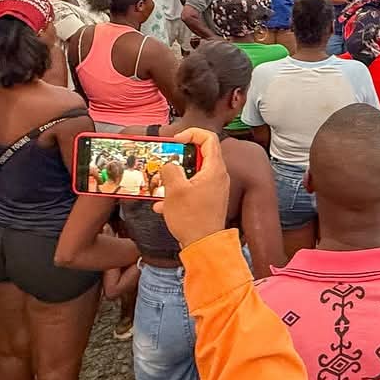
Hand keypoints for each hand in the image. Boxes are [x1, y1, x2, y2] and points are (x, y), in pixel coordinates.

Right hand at [151, 128, 229, 247]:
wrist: (203, 246)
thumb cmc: (192, 219)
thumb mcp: (175, 190)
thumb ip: (170, 170)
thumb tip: (169, 165)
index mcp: (214, 169)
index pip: (209, 138)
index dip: (192, 134)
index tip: (177, 141)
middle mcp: (218, 177)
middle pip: (200, 155)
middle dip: (179, 157)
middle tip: (166, 161)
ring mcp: (215, 189)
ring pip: (194, 174)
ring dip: (176, 177)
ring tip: (161, 185)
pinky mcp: (209, 201)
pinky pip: (193, 189)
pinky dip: (179, 193)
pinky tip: (162, 205)